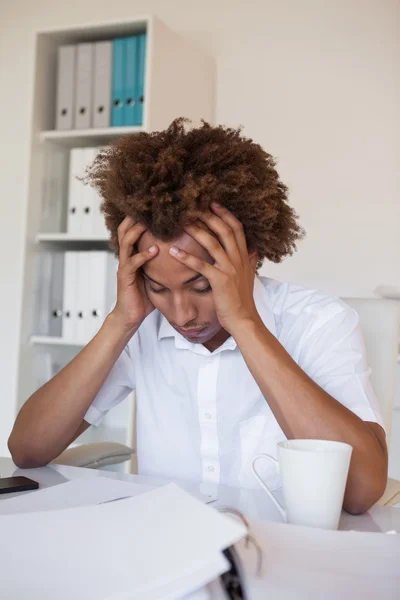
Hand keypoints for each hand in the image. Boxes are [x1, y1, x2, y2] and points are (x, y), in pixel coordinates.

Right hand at [111, 217, 158, 330]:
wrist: (130, 316)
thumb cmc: (143, 296)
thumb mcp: (155, 274)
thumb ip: (163, 262)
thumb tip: (184, 252)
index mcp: (133, 253)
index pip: (134, 228)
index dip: (143, 216)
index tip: (159, 206)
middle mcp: (126, 256)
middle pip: (125, 228)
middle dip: (136, 216)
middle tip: (151, 206)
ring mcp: (124, 265)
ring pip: (125, 241)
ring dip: (137, 230)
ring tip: (149, 222)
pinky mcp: (124, 277)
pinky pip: (132, 263)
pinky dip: (142, 255)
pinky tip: (154, 250)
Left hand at [169, 203, 258, 333]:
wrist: (243, 319)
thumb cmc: (242, 300)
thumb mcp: (248, 277)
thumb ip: (250, 262)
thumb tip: (253, 251)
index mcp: (244, 256)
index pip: (237, 228)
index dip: (225, 214)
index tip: (213, 204)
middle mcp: (238, 259)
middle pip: (225, 230)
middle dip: (209, 216)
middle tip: (193, 206)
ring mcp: (229, 269)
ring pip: (212, 243)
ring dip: (196, 230)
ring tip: (181, 222)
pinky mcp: (219, 280)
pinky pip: (201, 265)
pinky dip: (187, 257)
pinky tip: (173, 252)